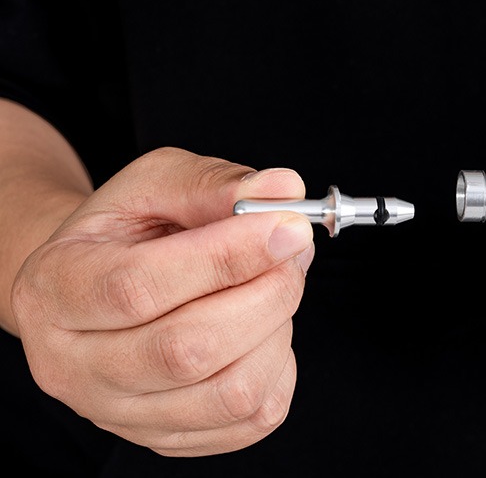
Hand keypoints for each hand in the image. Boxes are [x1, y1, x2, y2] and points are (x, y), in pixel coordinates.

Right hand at [11, 147, 314, 455]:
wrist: (98, 286)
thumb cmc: (126, 233)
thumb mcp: (155, 184)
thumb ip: (214, 183)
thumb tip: (283, 190)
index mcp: (55, 290)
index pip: (139, 287)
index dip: (226, 258)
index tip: (286, 228)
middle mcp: (74, 366)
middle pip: (188, 351)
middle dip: (266, 294)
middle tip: (293, 253)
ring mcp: (121, 414)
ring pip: (230, 393)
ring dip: (277, 330)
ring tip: (272, 288)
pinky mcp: (170, 438)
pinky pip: (253, 419)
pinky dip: (280, 367)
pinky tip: (263, 330)